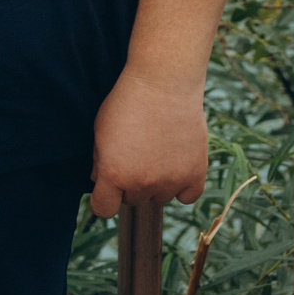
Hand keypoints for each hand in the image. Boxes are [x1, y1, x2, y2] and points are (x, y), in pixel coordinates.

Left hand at [88, 68, 207, 217]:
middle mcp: (141, 183)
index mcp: (113, 174)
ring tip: (157, 153)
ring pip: (159, 198)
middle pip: (133, 200)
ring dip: (157, 184)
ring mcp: (170, 181)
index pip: (104, 209)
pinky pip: (187, 197)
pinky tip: (176, 166)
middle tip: (136, 156)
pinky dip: (182, 186)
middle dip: (130, 184)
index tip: (107, 190)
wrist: (164, 85)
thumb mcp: (101, 130)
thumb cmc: (127, 103)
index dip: (103, 199)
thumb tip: (98, 181)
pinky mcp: (195, 175)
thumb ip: (99, 161)